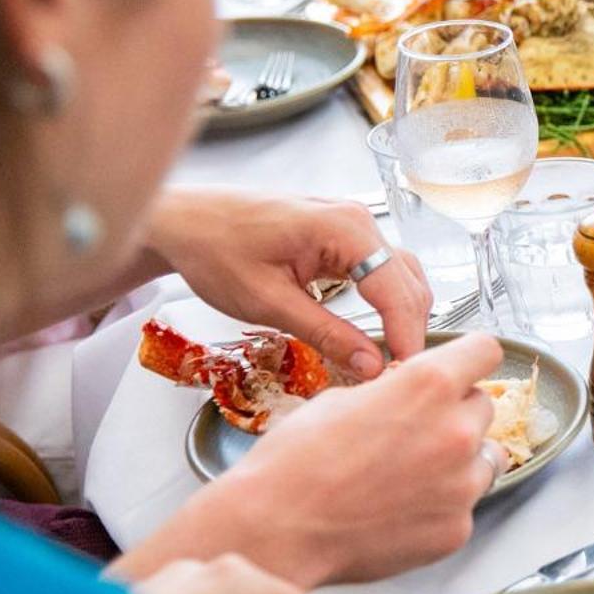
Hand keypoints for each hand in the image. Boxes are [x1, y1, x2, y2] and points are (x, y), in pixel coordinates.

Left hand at [146, 188, 431, 376]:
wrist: (184, 222)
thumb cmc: (215, 253)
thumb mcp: (269, 303)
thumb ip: (325, 334)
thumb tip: (372, 367)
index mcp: (344, 229)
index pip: (396, 289)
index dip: (407, 335)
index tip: (405, 374)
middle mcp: (358, 220)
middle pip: (407, 282)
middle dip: (409, 328)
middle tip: (398, 374)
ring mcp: (354, 223)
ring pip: (401, 275)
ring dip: (402, 315)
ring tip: (391, 356)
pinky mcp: (344, 233)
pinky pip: (382, 269)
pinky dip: (388, 300)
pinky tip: (379, 328)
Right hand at [204, 332, 507, 583]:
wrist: (277, 527)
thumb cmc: (295, 461)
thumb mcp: (341, 399)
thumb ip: (393, 391)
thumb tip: (408, 392)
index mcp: (429, 386)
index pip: (485, 351)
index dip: (470, 359)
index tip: (463, 368)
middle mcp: (457, 431)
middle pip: (483, 407)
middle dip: (455, 413)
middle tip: (415, 432)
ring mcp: (462, 484)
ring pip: (484, 458)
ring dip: (458, 460)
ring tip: (409, 475)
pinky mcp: (457, 527)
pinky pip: (463, 505)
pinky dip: (441, 506)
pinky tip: (399, 511)